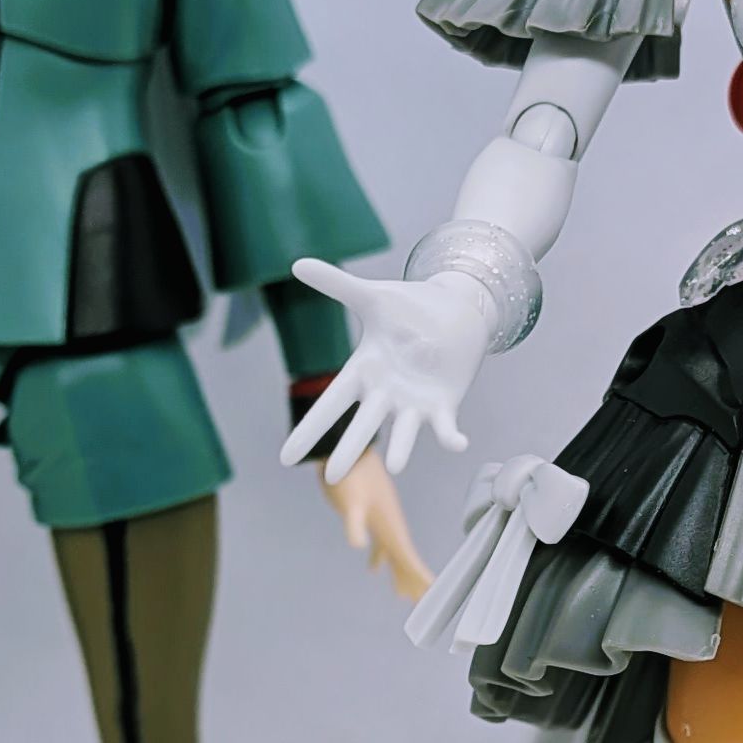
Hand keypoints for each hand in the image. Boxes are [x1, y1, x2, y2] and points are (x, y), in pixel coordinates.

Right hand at [280, 259, 492, 478]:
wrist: (455, 312)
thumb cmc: (409, 307)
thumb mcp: (371, 296)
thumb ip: (336, 284)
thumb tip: (296, 264)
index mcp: (364, 370)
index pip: (331, 402)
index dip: (311, 429)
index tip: (285, 458)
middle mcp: (386, 393)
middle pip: (364, 425)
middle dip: (349, 449)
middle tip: (332, 478)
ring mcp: (415, 402)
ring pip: (404, 432)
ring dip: (403, 447)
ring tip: (397, 466)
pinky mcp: (444, 405)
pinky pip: (445, 428)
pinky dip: (450, 437)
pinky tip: (458, 443)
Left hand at [320, 447, 432, 600]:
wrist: (344, 449)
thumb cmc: (348, 475)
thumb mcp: (349, 503)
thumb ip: (354, 523)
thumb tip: (356, 544)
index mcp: (390, 525)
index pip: (408, 558)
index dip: (419, 577)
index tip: (431, 596)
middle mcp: (390, 525)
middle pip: (405, 559)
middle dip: (413, 581)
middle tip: (421, 606)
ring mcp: (381, 521)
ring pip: (394, 553)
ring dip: (398, 572)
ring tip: (402, 595)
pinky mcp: (369, 516)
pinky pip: (380, 544)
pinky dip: (379, 558)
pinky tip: (373, 568)